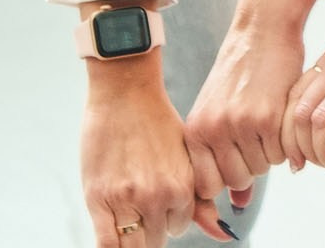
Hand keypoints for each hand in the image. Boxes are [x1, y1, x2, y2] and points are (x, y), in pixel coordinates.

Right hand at [80, 59, 228, 244]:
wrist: (125, 93)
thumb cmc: (156, 122)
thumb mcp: (187, 159)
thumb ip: (202, 201)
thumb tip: (225, 235)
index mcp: (183, 188)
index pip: (179, 228)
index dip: (168, 217)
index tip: (158, 203)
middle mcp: (158, 197)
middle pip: (156, 240)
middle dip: (150, 228)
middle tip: (140, 205)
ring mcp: (128, 199)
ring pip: (133, 246)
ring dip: (132, 236)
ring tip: (127, 211)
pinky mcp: (99, 198)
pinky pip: (107, 245)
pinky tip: (114, 237)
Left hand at [182, 0, 308, 207]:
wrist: (261, 30)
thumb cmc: (240, 72)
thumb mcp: (218, 111)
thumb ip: (222, 157)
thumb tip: (239, 202)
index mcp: (195, 130)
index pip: (207, 186)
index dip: (225, 180)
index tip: (236, 164)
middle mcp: (213, 130)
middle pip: (237, 180)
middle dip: (251, 166)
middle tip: (255, 135)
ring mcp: (239, 125)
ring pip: (262, 169)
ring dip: (270, 153)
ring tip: (267, 120)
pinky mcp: (267, 118)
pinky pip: (281, 154)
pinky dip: (286, 142)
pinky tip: (280, 115)